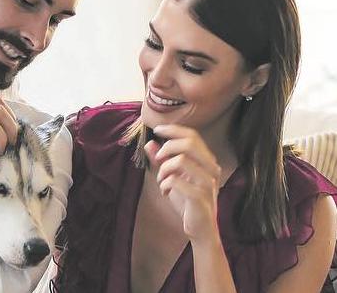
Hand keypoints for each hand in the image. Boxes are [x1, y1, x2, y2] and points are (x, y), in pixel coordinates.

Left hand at [145, 124, 221, 242]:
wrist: (199, 230)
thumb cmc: (187, 202)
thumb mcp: (172, 178)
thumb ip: (162, 161)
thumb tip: (149, 144)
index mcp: (207, 161)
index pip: (192, 136)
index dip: (173, 129)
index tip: (156, 129)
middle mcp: (211, 169)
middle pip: (189, 143)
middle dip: (168, 147)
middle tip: (158, 159)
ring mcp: (208, 183)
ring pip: (182, 159)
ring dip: (164, 169)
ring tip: (162, 181)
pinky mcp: (201, 197)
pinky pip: (176, 180)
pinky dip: (165, 184)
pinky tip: (165, 192)